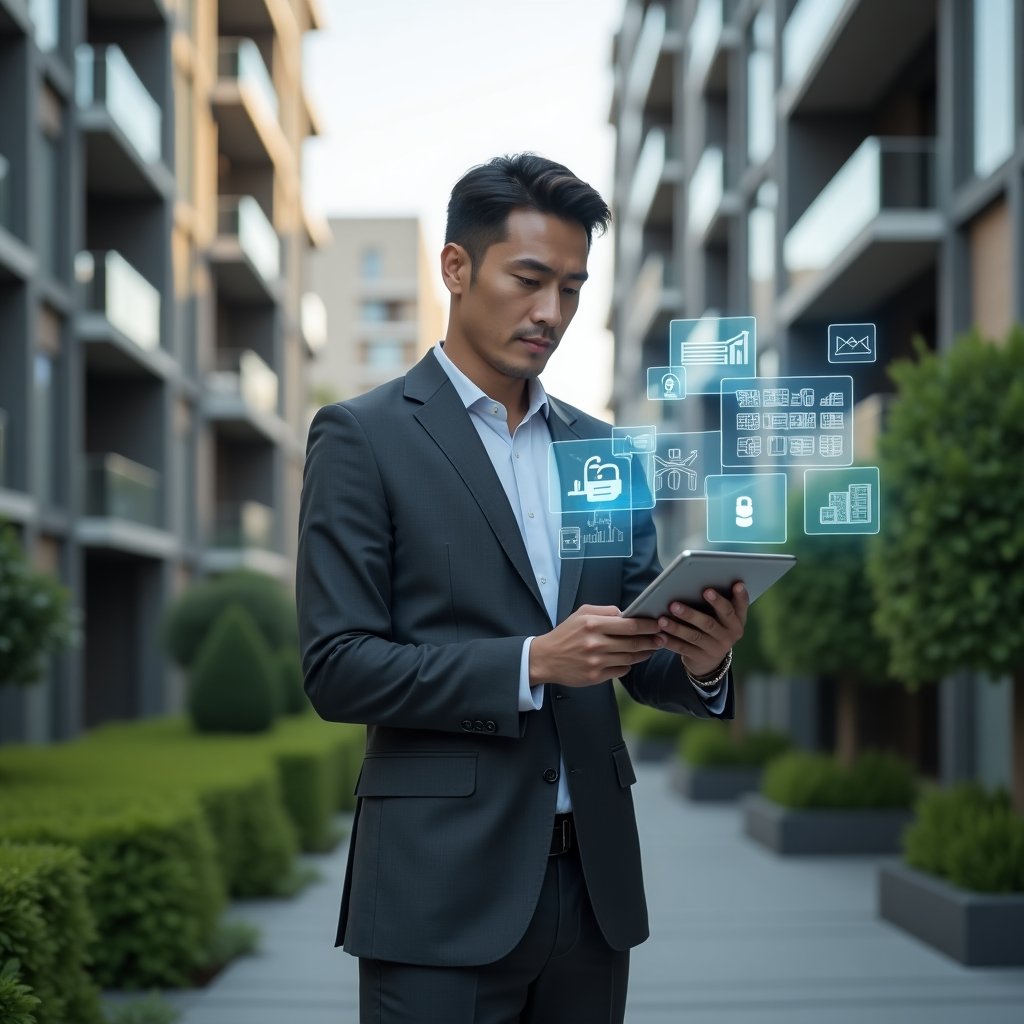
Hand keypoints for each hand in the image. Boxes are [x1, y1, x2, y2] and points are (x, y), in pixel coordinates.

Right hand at [529, 604, 663, 687]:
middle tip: (662, 638)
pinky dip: (628, 665)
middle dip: (652, 640)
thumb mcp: (581, 614)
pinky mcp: (596, 676)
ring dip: (644, 653)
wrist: (545, 658)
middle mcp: (596, 643)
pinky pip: (621, 671)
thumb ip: (605, 611)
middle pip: (634, 643)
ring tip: (651, 648)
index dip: (648, 625)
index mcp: (593, 624)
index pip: (629, 624)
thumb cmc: (565, 634)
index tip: (658, 624)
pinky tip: (631, 660)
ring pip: (630, 658)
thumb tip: (626, 613)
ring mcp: (596, 662)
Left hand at [656, 583, 747, 678]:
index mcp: (737, 622)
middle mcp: (729, 636)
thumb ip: (717, 604)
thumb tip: (698, 581)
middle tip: (675, 604)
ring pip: (694, 636)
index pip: (739, 607)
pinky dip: (671, 642)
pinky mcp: (701, 658)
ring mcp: (715, 648)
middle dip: (691, 614)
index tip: (736, 584)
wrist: (710, 662)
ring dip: (677, 628)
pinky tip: (660, 635)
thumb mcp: (721, 619)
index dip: (740, 596)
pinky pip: (684, 648)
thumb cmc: (713, 629)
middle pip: (709, 623)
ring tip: (662, 619)